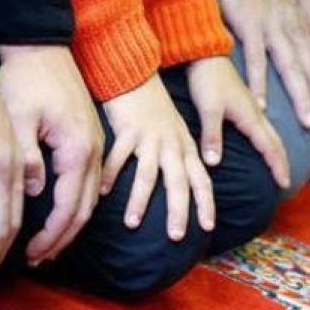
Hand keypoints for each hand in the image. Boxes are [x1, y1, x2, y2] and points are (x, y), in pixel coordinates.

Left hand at [0, 44, 102, 265]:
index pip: (69, 208)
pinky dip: (74, 204)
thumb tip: (33, 191)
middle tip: (36, 260)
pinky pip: (87, 182)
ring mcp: (94, 143)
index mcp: (78, 148)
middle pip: (84, 209)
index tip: (30, 254)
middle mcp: (93, 150)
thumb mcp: (18, 116)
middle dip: (61, 239)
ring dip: (69, 225)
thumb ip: (26, 156)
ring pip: (89, 198)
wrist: (39, 43)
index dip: (51, 236)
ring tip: (46, 246)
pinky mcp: (87, 137)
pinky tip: (57, 213)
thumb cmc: (25, 77)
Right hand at [100, 75, 213, 240]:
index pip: (202, 179)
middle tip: (176, 237)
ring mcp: (149, 138)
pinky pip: (118, 157)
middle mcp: (171, 145)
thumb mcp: (176, 131)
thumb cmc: (155, 107)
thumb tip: (186, 186)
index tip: (208, 227)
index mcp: (185, 147)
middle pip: (178, 182)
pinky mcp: (127, 130)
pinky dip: (109, 175)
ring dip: (139, 201)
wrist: (136, 73)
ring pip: (147, 174)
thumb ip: (182, 157)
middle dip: (179, 211)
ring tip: (132, 224)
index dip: (206, 203)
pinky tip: (101, 192)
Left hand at [186, 56, 289, 187]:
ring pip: (271, 133)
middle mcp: (256, 112)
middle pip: (275, 141)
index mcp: (250, 116)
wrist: (205, 54)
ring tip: (279, 166)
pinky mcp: (245, 102)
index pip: (269, 147)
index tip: (284, 184)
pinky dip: (268, 139)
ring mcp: (252, 106)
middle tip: (286, 182)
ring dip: (277, 151)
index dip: (277, 166)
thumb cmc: (207, 80)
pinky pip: (263, 126)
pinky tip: (263, 142)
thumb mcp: (208, 109)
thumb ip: (212, 135)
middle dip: (282, 162)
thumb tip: (214, 163)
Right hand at [219, 0, 309, 127]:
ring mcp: (271, 28)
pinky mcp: (250, 26)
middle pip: (309, 69)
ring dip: (300, 96)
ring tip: (308, 122)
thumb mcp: (282, 7)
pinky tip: (261, 104)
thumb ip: (291, 31)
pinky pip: (255, 59)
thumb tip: (300, 54)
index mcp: (298, 27)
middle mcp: (290, 30)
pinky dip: (259, 82)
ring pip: (290, 67)